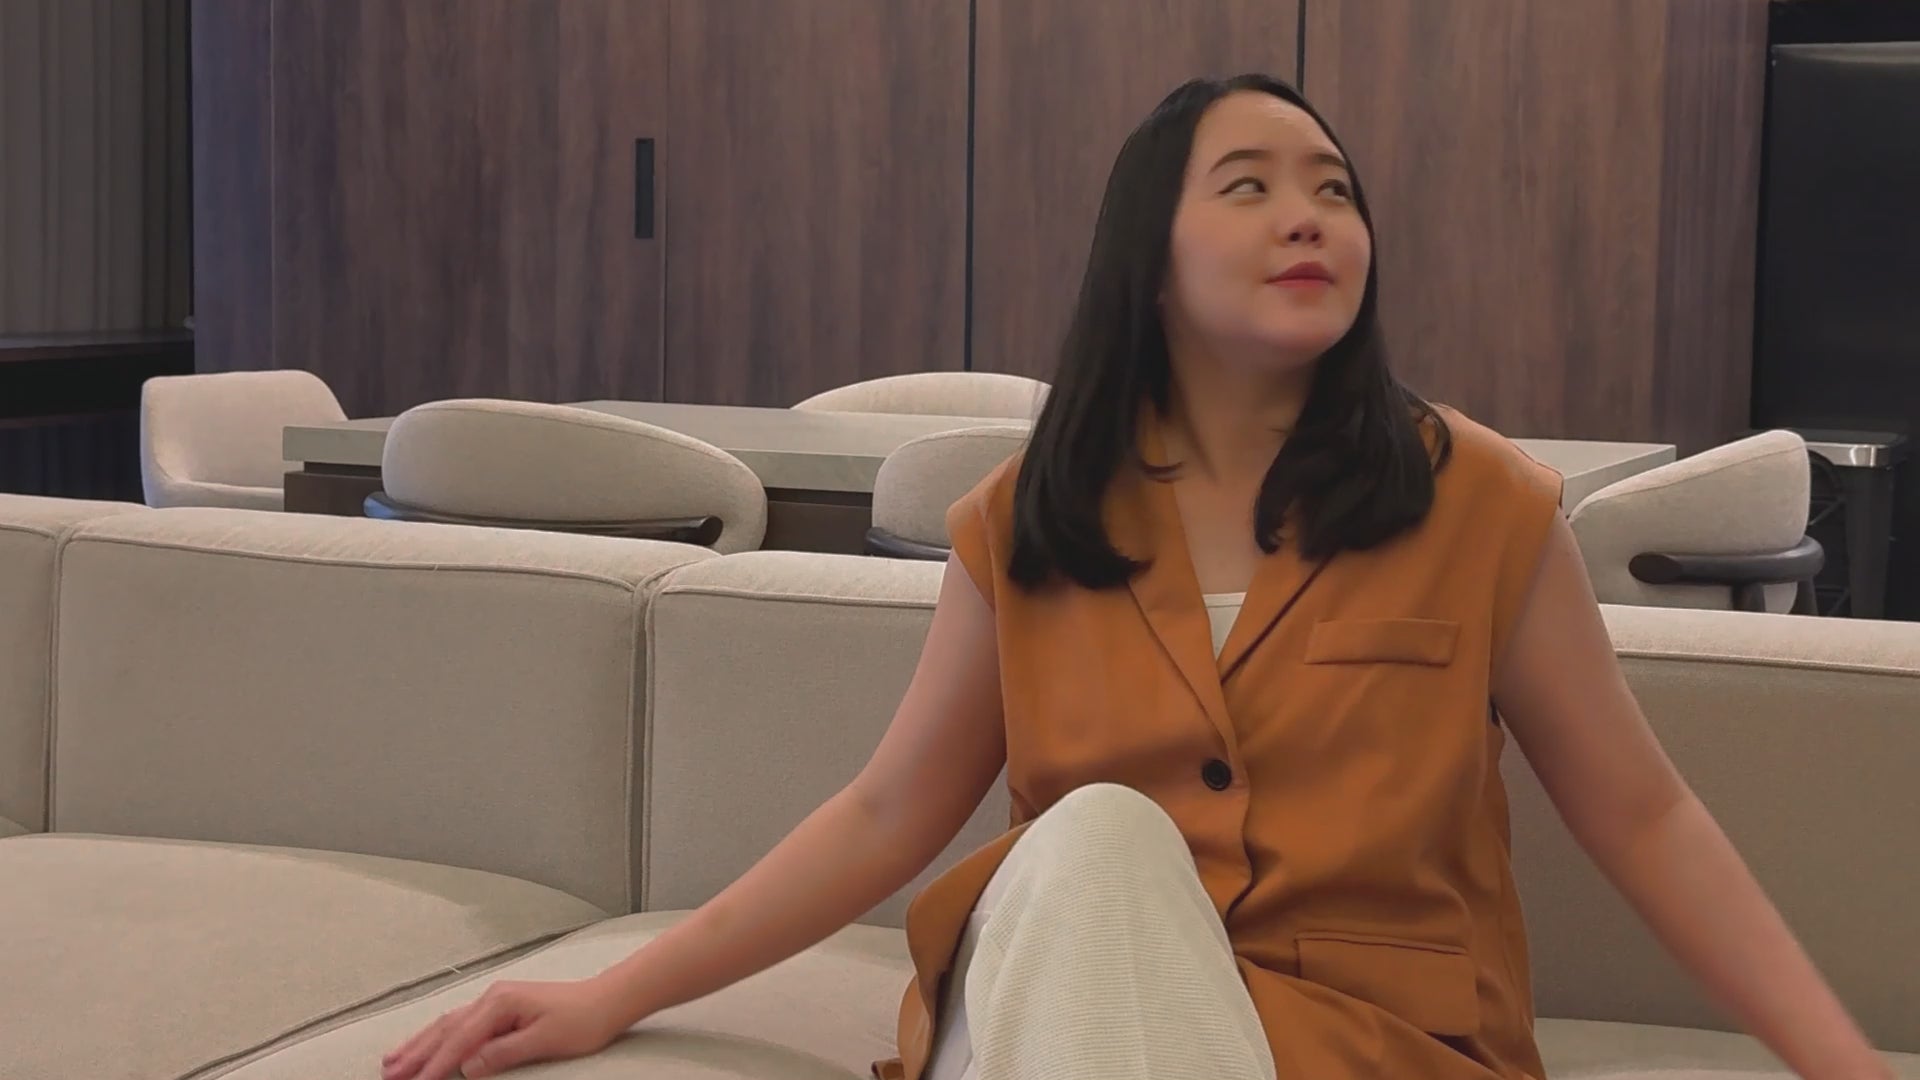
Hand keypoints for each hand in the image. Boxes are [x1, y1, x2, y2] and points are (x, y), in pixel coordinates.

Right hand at [380, 977, 629, 1079]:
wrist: (607, 999)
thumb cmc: (582, 1020)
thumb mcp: (544, 1041)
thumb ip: (503, 1053)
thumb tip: (467, 1067)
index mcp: (501, 1003)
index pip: (460, 1040)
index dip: (434, 1065)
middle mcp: (493, 997)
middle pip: (446, 1029)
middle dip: (416, 1053)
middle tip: (388, 1074)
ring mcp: (496, 1000)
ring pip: (449, 1023)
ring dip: (421, 1043)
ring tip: (393, 1060)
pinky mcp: (501, 1006)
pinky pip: (462, 1022)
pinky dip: (440, 1035)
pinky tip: (429, 1042)